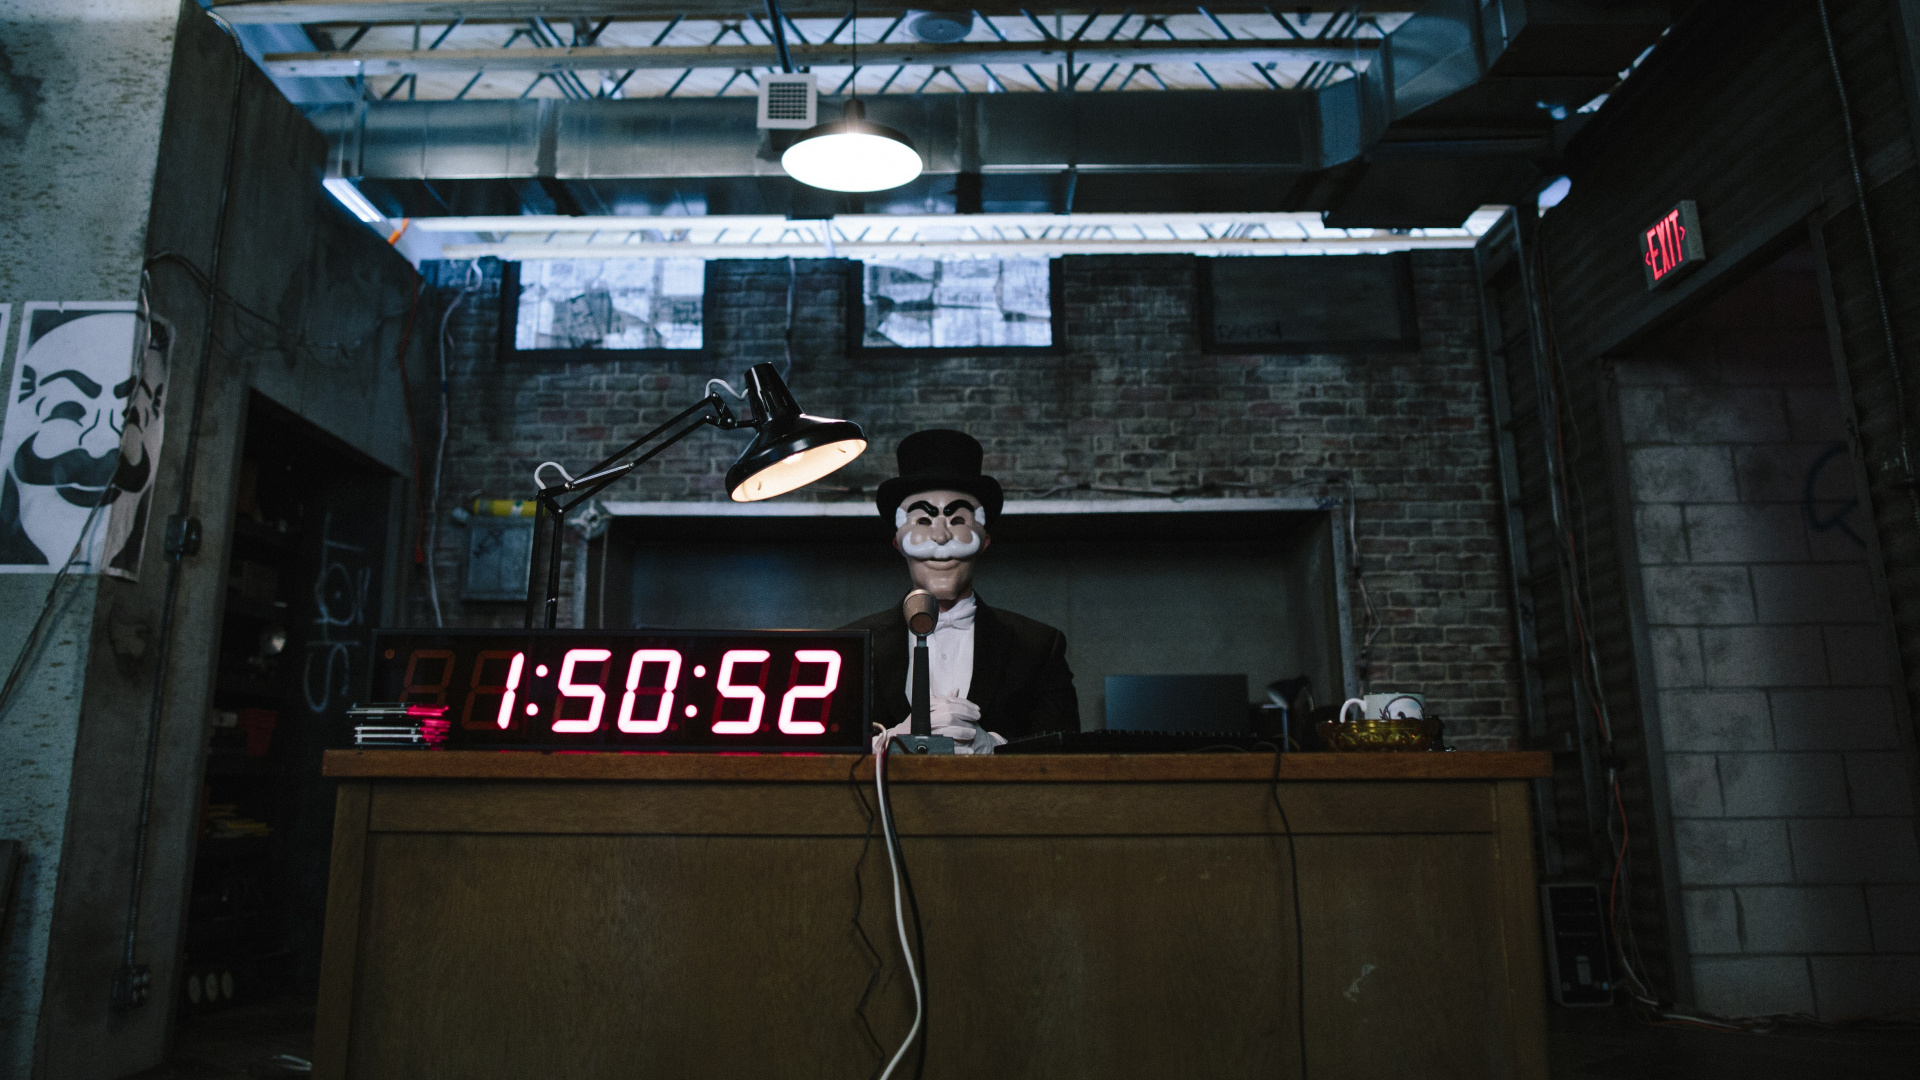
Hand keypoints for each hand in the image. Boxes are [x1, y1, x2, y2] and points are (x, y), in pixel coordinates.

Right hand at [872, 695, 1006, 754]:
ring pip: (948, 729)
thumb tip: (956, 690)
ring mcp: (926, 733)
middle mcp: (925, 718)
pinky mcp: (928, 747)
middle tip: (978, 717)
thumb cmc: (918, 724)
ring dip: (963, 731)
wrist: (899, 741)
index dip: (965, 704)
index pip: (949, 702)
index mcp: (926, 707)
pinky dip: (959, 749)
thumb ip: (943, 701)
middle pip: (949, 714)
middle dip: (966, 715)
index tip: (977, 709)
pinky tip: (969, 749)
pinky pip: (946, 747)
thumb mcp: (929, 710)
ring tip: (973, 733)